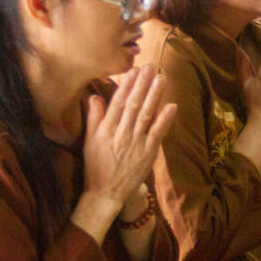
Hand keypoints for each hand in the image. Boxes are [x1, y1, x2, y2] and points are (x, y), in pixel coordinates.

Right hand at [82, 66, 174, 211]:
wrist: (105, 193)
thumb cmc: (96, 166)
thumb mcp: (89, 141)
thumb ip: (93, 117)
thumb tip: (94, 95)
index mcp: (105, 129)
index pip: (118, 102)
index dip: (127, 85)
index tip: (133, 70)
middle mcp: (120, 134)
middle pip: (134, 104)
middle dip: (143, 84)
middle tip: (151, 66)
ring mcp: (135, 144)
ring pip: (146, 115)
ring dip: (155, 95)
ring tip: (161, 78)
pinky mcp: (147, 155)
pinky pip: (157, 134)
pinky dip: (165, 119)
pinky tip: (172, 105)